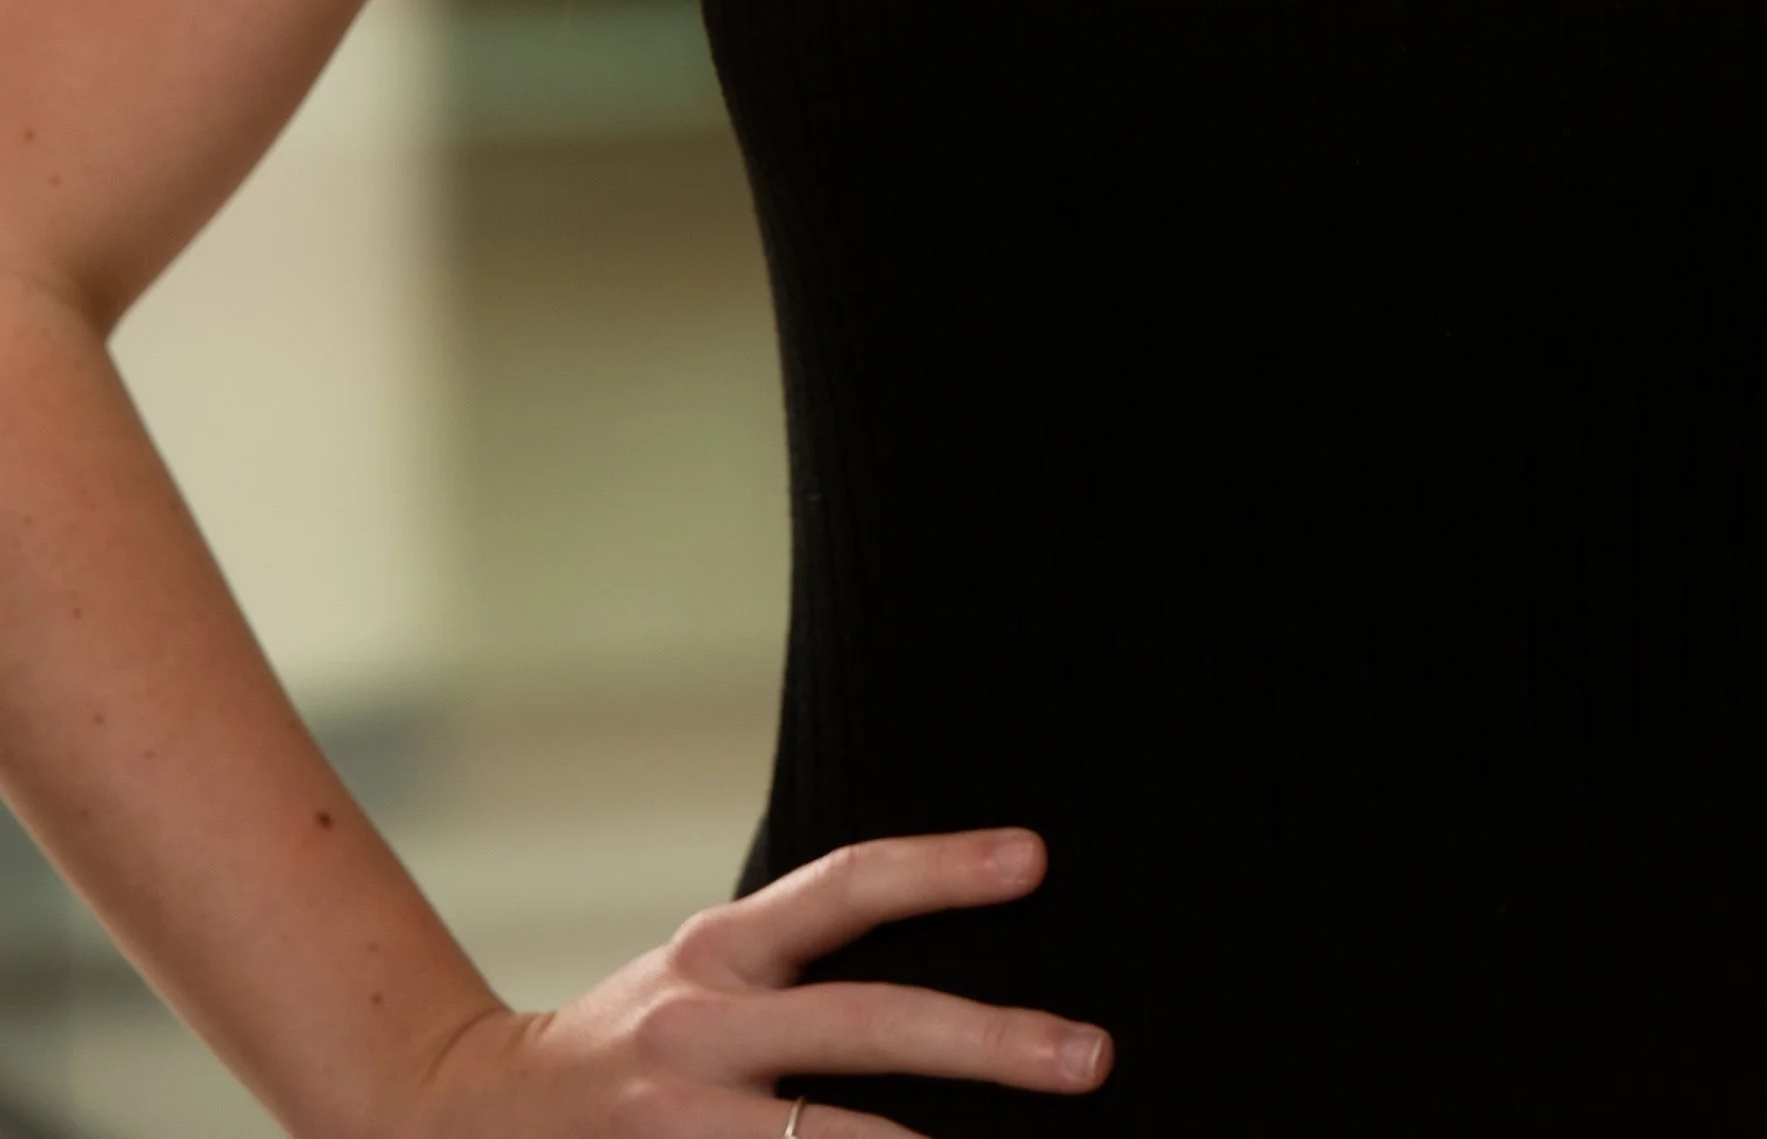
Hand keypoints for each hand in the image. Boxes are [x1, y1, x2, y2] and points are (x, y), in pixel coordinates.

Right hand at [412, 827, 1112, 1134]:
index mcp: (722, 950)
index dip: (939, 866)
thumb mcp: (709, 972)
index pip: (845, 887)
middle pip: (866, 1025)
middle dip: (988, 1041)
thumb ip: (808, 965)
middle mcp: (702, 1026)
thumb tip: (956, 970)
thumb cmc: (639, 1041)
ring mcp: (681, 1121)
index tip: (1035, 856)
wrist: (471, 1113)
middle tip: (1093, 1054)